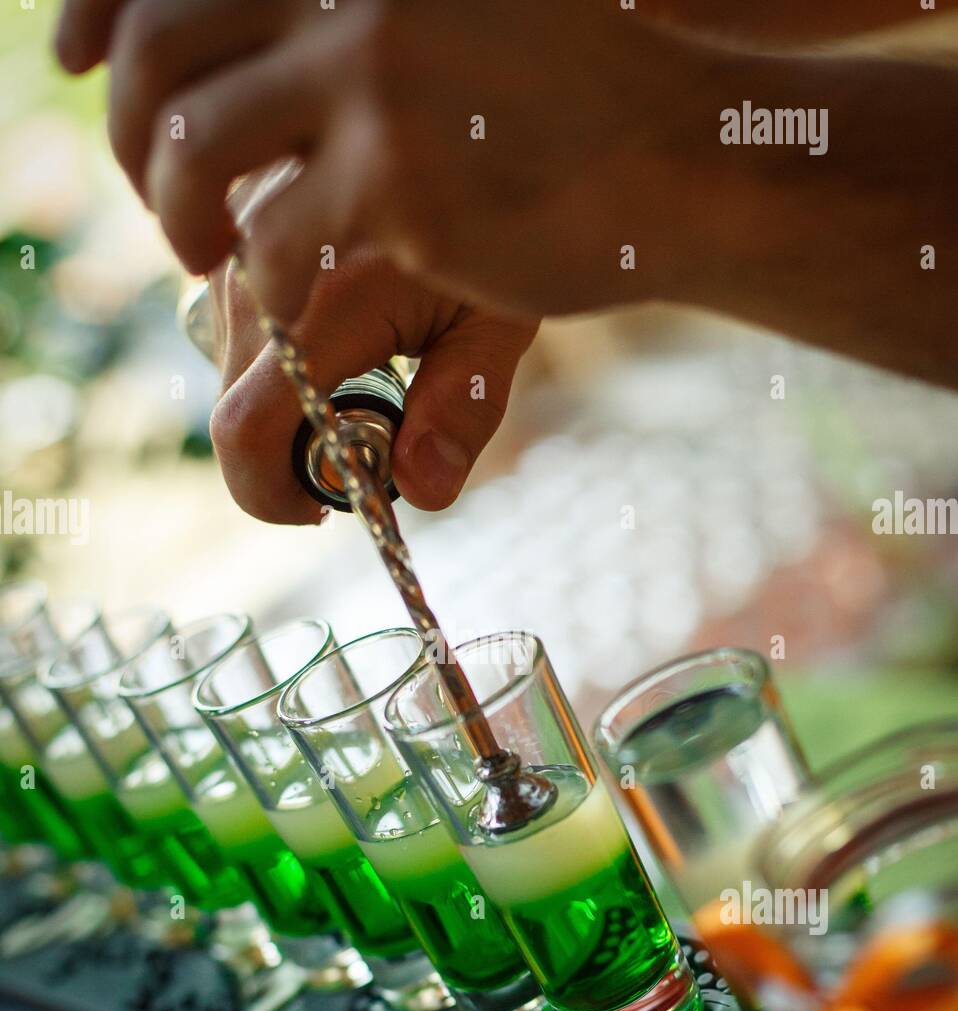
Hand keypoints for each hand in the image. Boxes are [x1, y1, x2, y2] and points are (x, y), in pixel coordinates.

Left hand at [55, 0, 711, 323]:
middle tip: (162, 192)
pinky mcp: (395, 178)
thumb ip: (342, 10)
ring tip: (201, 249)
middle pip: (160, 44)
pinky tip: (291, 293)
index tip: (74, 60)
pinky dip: (264, 280)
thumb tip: (232, 32)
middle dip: (131, 129)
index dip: (106, 13)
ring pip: (193, 144)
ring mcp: (372, 71)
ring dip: (177, 209)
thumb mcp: (454, 5)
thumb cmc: (566, 90)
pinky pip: (270, 240)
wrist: (677, 154)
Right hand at [203, 242, 537, 523]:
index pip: (245, 432)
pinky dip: (277, 360)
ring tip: (370, 373)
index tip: (323, 510)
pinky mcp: (232, 238)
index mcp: (320, 297)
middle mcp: (256, 272)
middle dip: (293, 456)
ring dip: (287, 405)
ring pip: (233, 378)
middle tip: (372, 443)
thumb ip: (462, 409)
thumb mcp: (498, 318)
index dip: (271, 496)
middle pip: (236, 418)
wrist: (457, 118)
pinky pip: (235, 334)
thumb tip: (425, 493)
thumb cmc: (492, 219)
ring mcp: (235, 252)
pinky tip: (340, 334)